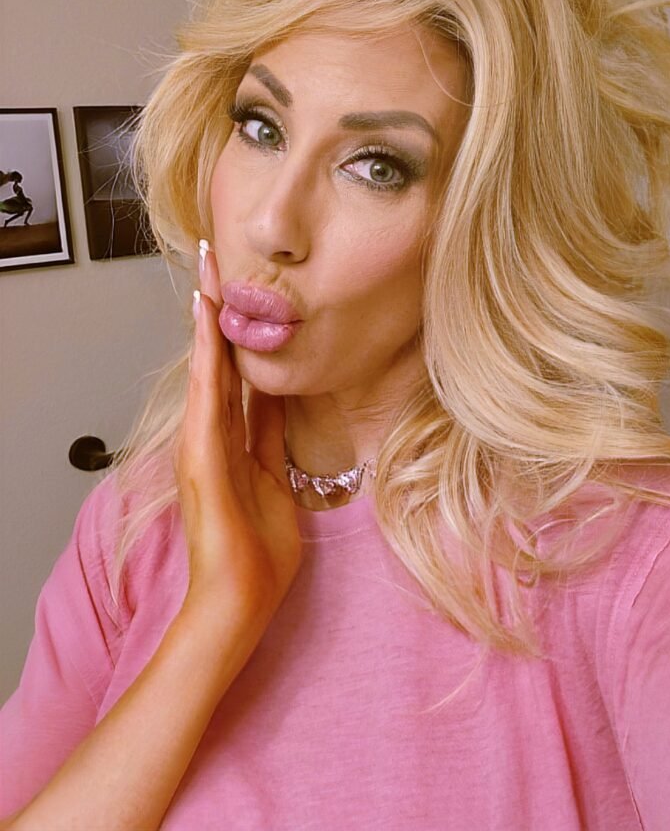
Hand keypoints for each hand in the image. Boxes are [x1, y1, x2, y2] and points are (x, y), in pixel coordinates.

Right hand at [173, 241, 302, 644]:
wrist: (239, 600)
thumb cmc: (257, 551)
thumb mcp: (275, 479)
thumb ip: (271, 437)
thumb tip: (280, 398)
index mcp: (231, 440)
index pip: (233, 370)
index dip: (234, 328)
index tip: (236, 286)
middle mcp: (211, 434)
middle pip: (215, 358)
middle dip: (215, 306)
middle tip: (212, 256)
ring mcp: (202, 444)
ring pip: (206, 367)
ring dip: (206, 317)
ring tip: (206, 269)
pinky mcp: (202, 458)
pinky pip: (207, 397)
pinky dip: (205, 357)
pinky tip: (205, 321)